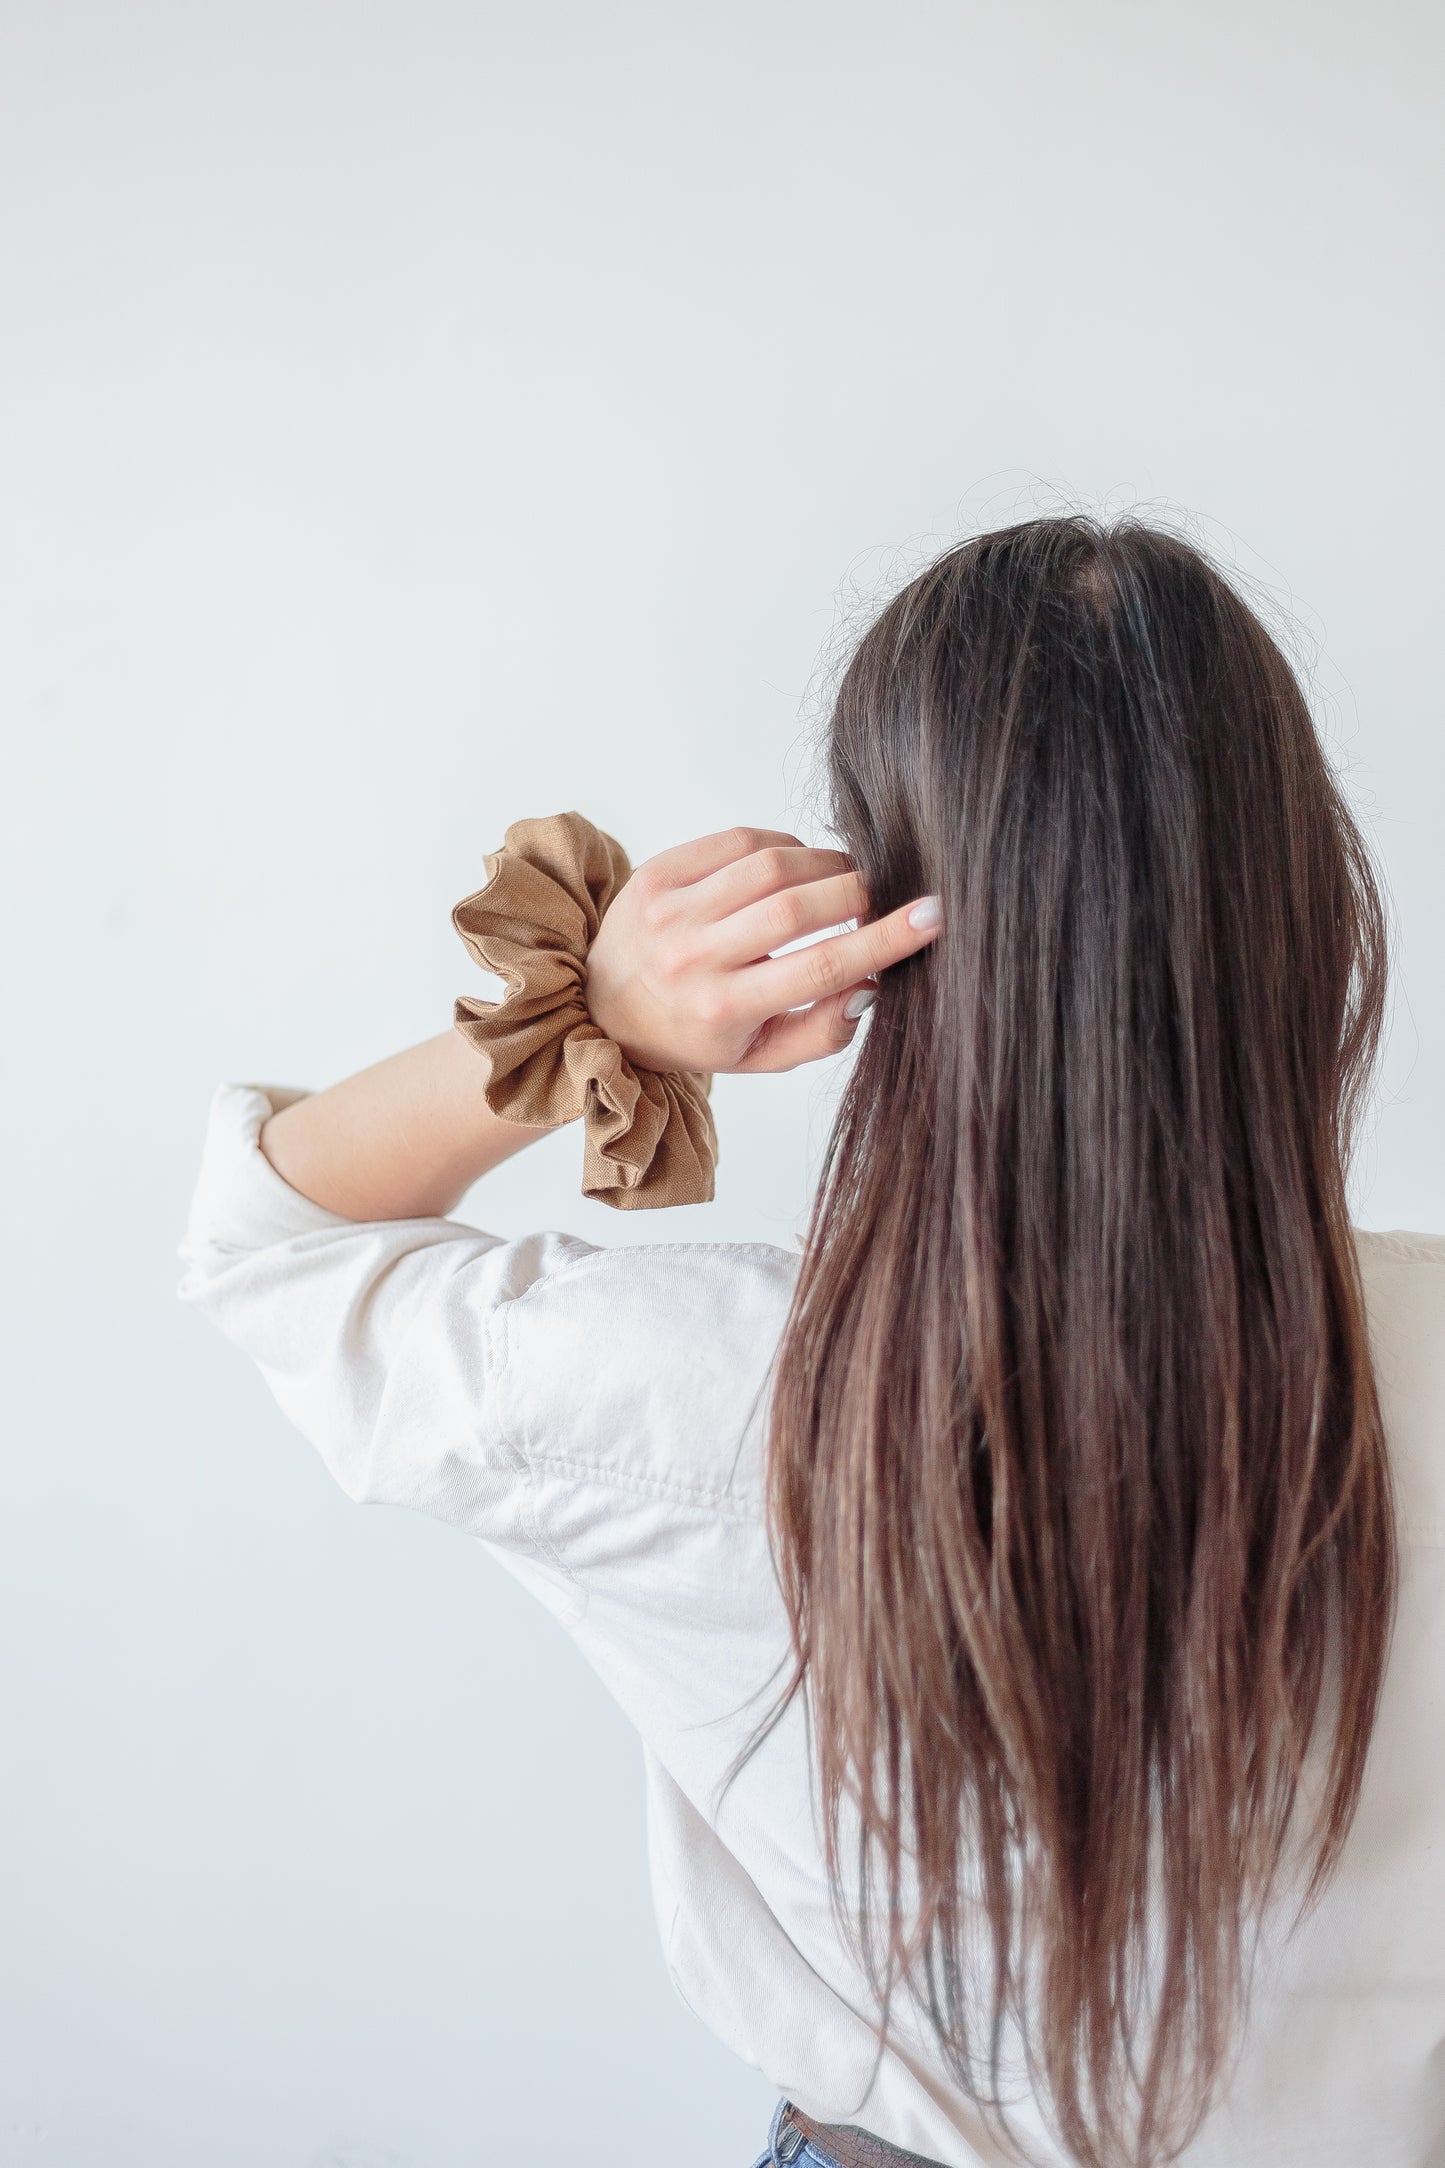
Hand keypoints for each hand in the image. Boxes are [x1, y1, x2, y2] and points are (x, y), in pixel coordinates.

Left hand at [584, 826, 941, 1074]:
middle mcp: (692, 959)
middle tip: (879, 895)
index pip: (820, 967)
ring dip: (824, 863)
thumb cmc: (693, 1032)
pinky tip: (791, 866)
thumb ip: (822, 1032)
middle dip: (858, 892)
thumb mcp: (759, 1056)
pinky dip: (781, 846)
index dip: (884, 938)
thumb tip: (872, 984)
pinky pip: (737, 841)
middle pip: (797, 907)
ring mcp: (670, 911)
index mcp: (723, 1011)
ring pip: (770, 866)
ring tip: (839, 880)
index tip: (932, 915)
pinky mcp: (656, 873)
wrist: (601, 1004)